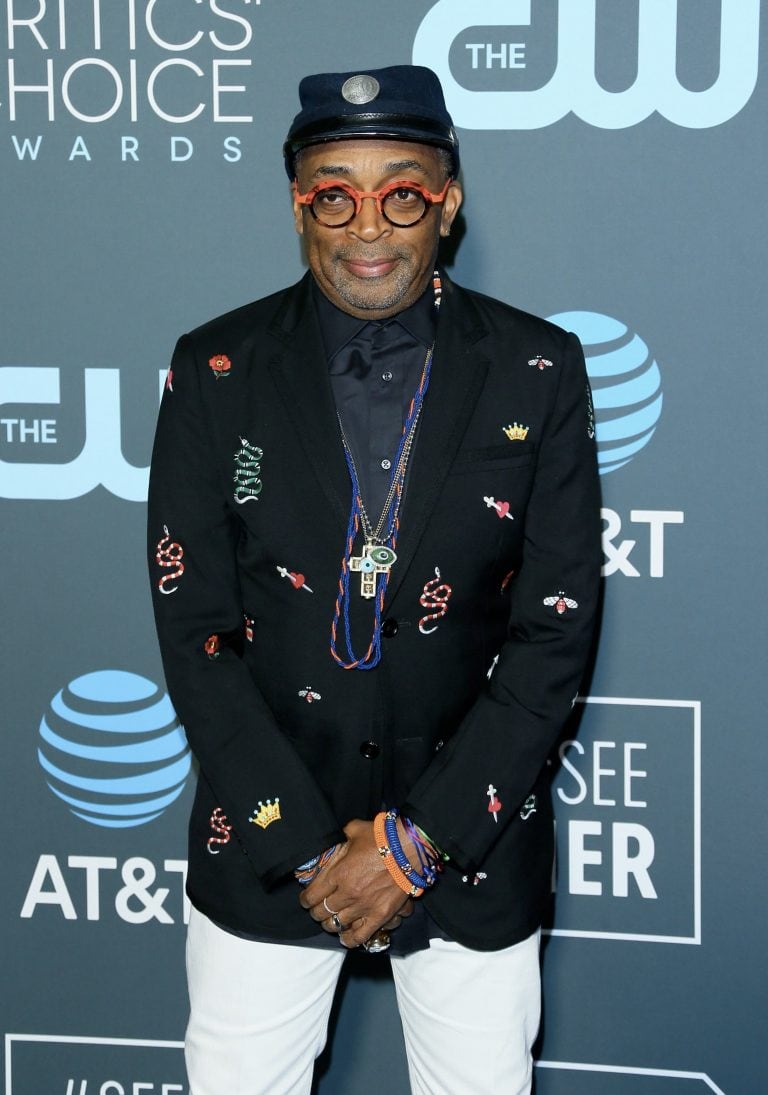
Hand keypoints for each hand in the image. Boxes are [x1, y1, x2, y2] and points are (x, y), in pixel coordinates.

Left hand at [299, 819, 413, 947]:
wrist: (410, 848)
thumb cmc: (383, 837)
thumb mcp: (355, 829)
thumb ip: (342, 835)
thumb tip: (336, 836)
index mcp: (338, 873)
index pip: (312, 895)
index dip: (305, 900)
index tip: (305, 900)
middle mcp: (348, 893)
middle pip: (321, 912)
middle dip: (316, 912)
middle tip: (317, 909)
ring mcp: (364, 906)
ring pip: (336, 925)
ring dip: (330, 924)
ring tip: (330, 921)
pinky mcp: (380, 915)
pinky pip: (360, 935)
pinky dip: (350, 939)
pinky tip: (345, 937)